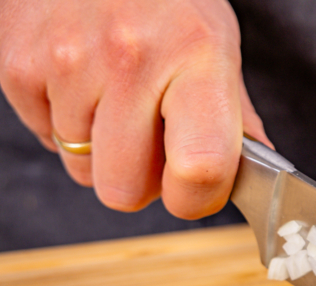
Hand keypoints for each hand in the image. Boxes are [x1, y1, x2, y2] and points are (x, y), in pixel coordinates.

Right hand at [0, 0, 270, 217]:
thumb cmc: (168, 1)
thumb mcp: (217, 45)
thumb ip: (235, 118)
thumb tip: (256, 176)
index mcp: (198, 57)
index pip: (199, 169)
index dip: (196, 200)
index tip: (194, 191)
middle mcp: (130, 59)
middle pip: (125, 191)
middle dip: (141, 181)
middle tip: (151, 142)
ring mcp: (68, 63)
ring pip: (82, 171)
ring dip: (102, 152)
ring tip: (116, 101)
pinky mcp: (19, 66)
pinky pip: (45, 140)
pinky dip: (67, 125)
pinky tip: (84, 85)